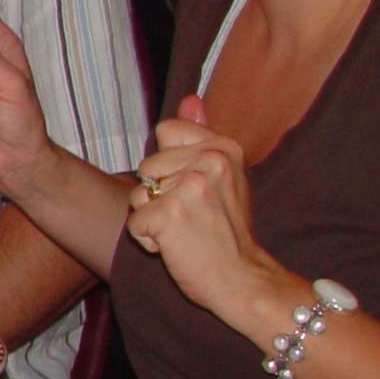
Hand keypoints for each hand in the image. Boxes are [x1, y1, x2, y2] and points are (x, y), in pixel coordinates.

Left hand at [123, 98, 294, 323]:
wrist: (244, 279)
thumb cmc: (227, 232)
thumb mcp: (224, 177)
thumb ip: (202, 135)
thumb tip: (188, 98)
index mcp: (224, 147)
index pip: (165, 131)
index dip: (169, 164)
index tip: (194, 189)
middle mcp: (210, 161)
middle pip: (147, 166)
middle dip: (158, 195)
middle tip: (192, 217)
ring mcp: (189, 186)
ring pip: (138, 194)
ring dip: (152, 218)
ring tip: (185, 231)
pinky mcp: (169, 214)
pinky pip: (135, 222)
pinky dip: (149, 241)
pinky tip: (177, 247)